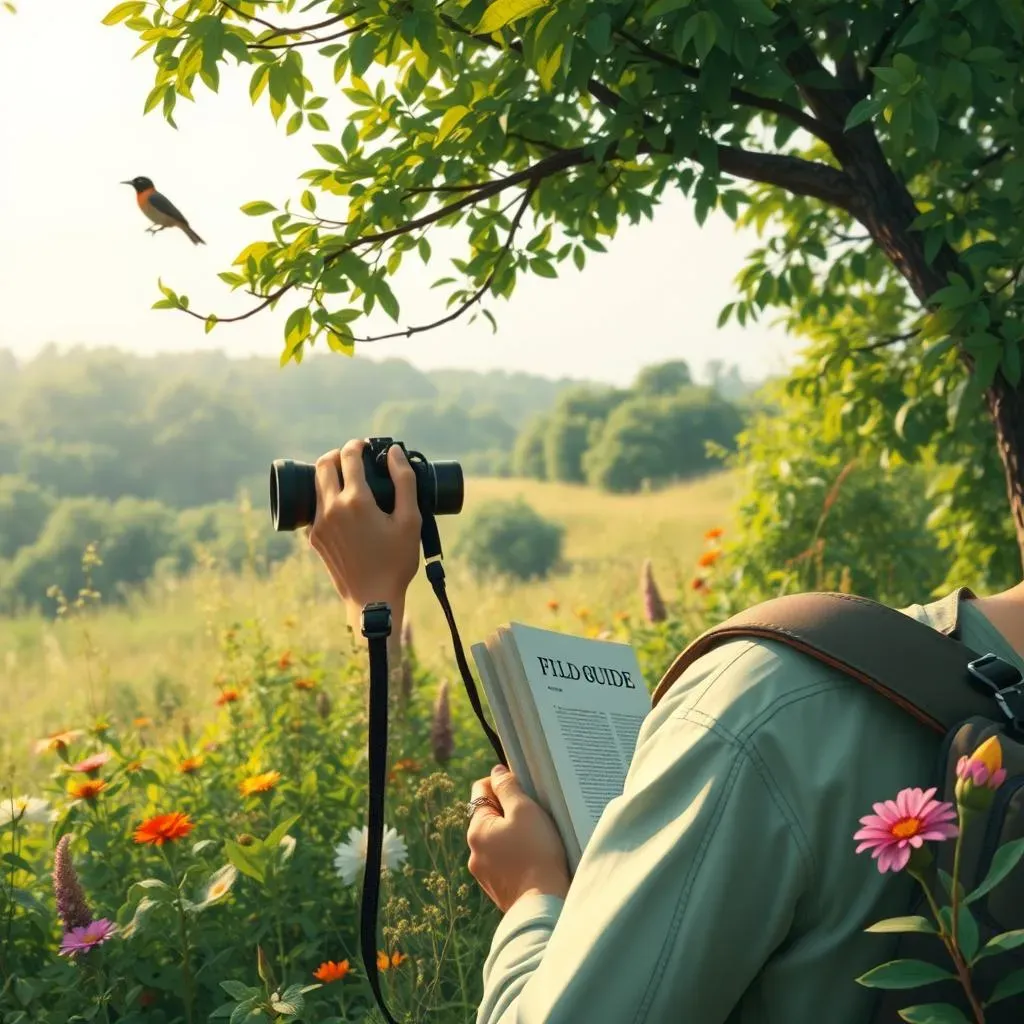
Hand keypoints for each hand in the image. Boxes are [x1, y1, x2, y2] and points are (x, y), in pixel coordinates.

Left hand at [307, 439, 421, 627]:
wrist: (372, 599)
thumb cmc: (396, 561)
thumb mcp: (410, 520)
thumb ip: (404, 482)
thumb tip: (394, 453)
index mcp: (356, 501)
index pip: (349, 457)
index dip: (357, 445)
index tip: (366, 446)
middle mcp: (332, 508)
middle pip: (323, 464)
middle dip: (338, 454)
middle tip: (354, 458)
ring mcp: (319, 524)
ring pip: (317, 485)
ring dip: (330, 474)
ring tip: (349, 479)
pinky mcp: (314, 537)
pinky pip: (316, 507)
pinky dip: (327, 497)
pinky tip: (343, 505)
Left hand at [467, 765, 570, 913]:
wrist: (543, 905)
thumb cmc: (536, 853)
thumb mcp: (525, 811)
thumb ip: (508, 787)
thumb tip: (497, 771)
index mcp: (476, 829)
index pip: (480, 790)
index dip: (501, 783)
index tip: (522, 789)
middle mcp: (473, 851)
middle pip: (489, 815)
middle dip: (509, 810)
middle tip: (534, 815)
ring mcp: (484, 873)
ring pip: (497, 839)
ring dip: (513, 833)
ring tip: (537, 839)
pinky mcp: (497, 888)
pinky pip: (504, 861)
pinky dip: (516, 855)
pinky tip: (534, 859)